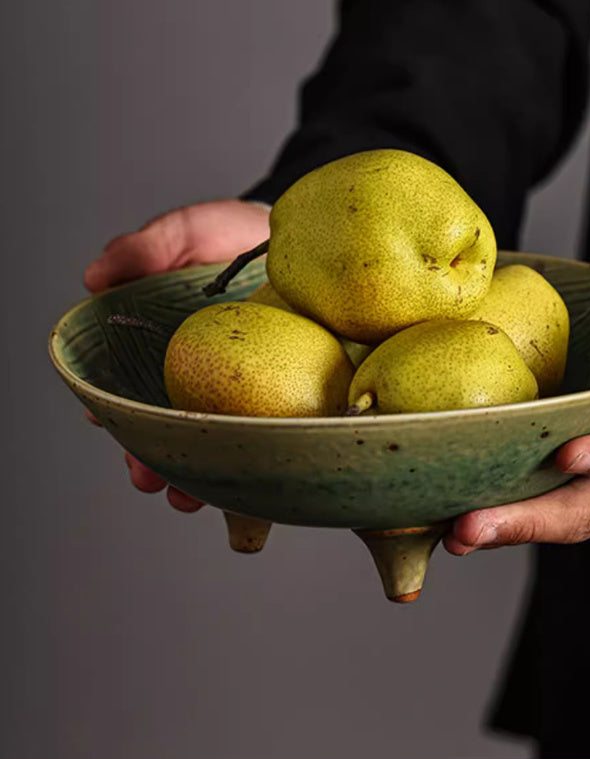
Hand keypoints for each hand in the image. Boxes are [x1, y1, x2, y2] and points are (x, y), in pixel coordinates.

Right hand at [84, 199, 270, 511]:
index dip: (115, 409)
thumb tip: (94, 277)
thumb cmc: (234, 235)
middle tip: (150, 479)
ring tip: (189, 498)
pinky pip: (266, 436)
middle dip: (153, 458)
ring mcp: (241, 390)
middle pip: (167, 425)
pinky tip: (253, 490)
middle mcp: (199, 375)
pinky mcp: (284, 395)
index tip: (106, 425)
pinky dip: (258, 464)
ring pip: (214, 442)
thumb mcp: (186, 234)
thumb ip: (143, 250)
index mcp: (167, 346)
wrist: (300, 241)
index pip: (129, 386)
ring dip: (198, 475)